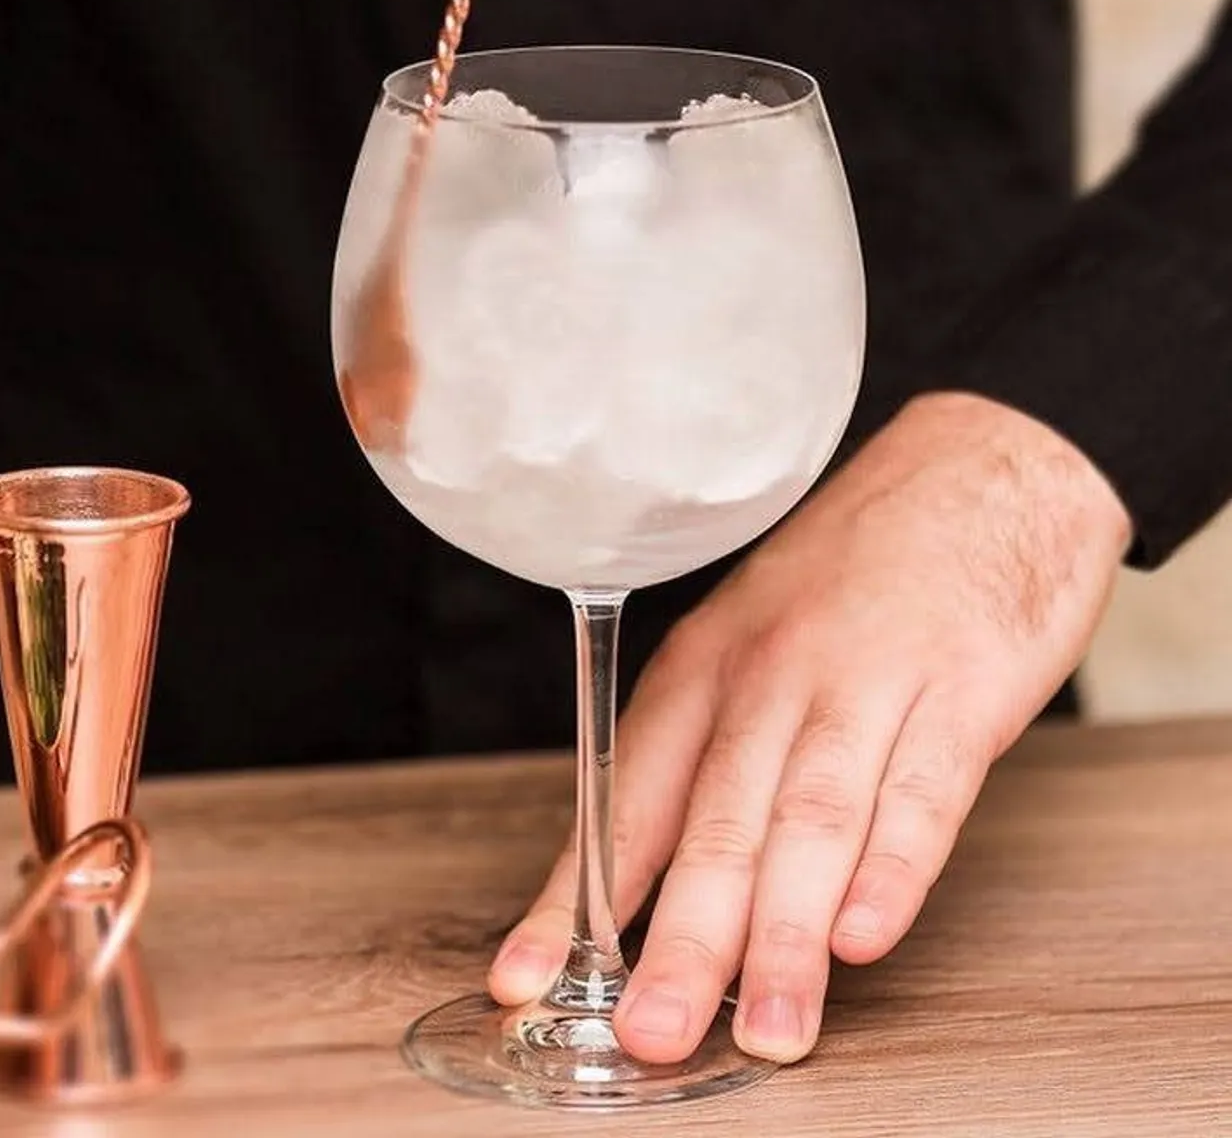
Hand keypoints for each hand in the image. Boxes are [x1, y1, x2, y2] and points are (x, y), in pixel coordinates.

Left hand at [488, 392, 1131, 1063]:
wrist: (974, 468)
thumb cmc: (854, 572)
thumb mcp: (756, 637)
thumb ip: (715, 748)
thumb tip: (659, 875)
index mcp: (706, 667)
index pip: (627, 796)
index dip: (575, 893)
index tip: (527, 976)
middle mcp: (770, 675)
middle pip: (716, 823)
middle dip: (679, 940)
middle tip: (648, 1034)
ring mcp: (866, 678)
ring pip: (810, 819)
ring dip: (781, 934)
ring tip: (762, 1028)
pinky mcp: (960, 686)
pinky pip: (921, 786)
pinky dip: (892, 863)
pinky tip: (862, 932)